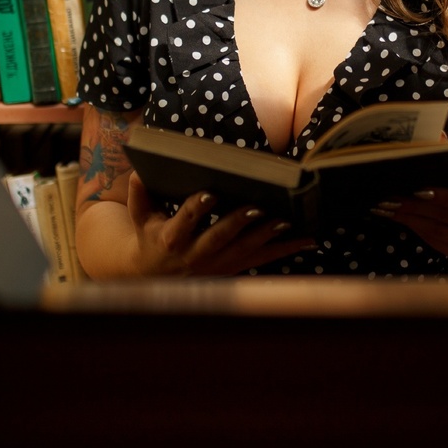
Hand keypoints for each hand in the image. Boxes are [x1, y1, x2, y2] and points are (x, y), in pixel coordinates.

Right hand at [126, 173, 315, 275]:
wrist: (156, 276)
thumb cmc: (150, 236)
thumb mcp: (140, 216)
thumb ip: (139, 194)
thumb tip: (138, 170)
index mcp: (171, 238)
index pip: (185, 220)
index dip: (197, 208)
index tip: (210, 193)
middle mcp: (196, 255)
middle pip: (219, 237)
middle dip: (238, 222)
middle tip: (258, 206)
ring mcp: (218, 264)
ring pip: (246, 250)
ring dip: (267, 235)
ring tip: (286, 219)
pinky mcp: (235, 268)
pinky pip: (263, 259)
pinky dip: (286, 249)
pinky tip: (308, 239)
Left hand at [371, 169, 447, 263]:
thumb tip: (434, 135)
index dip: (442, 197)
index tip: (415, 188)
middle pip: (447, 219)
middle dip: (415, 206)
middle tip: (389, 196)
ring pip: (438, 233)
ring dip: (410, 219)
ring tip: (387, 206)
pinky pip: (437, 244)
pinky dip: (416, 230)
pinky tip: (400, 218)